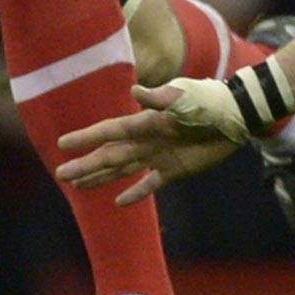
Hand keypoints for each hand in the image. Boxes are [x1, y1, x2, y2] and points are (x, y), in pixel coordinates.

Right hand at [56, 81, 245, 206]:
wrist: (234, 117)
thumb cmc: (208, 102)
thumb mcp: (184, 97)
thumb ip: (160, 98)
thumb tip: (134, 91)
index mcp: (145, 122)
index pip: (110, 131)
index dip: (86, 138)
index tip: (62, 144)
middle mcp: (146, 140)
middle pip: (110, 155)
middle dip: (85, 164)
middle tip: (60, 174)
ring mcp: (158, 156)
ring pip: (123, 170)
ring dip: (101, 177)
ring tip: (78, 185)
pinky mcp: (174, 170)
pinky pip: (150, 184)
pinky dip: (136, 193)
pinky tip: (119, 202)